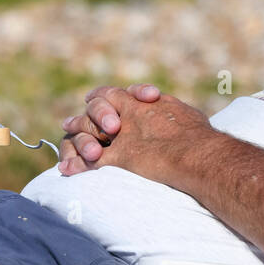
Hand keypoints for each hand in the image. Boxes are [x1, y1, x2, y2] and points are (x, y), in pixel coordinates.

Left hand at [60, 86, 210, 182]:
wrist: (199, 153)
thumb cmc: (199, 137)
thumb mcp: (185, 114)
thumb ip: (172, 112)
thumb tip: (177, 114)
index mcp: (143, 103)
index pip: (116, 93)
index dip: (102, 97)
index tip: (91, 99)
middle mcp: (128, 113)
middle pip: (95, 109)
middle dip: (82, 119)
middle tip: (68, 123)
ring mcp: (121, 135)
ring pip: (88, 133)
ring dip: (76, 140)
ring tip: (65, 150)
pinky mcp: (118, 156)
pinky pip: (91, 161)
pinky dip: (77, 166)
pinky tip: (66, 170)